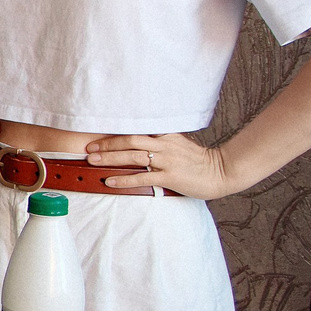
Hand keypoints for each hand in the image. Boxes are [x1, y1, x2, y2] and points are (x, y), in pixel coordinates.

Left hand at [83, 132, 232, 197]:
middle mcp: (164, 146)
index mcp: (166, 136)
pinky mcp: (170, 177)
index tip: (98, 134)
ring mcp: (167, 161)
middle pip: (130, 140)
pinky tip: (110, 180)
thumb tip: (138, 143)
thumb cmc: (198, 161)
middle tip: (89, 148)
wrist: (221, 172)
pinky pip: (143, 177)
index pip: (137, 130)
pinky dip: (124, 179)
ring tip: (92, 161)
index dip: (115, 132)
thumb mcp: (178, 145)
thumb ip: (160, 142)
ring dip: (111, 158)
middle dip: (107, 144)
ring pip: (134, 156)